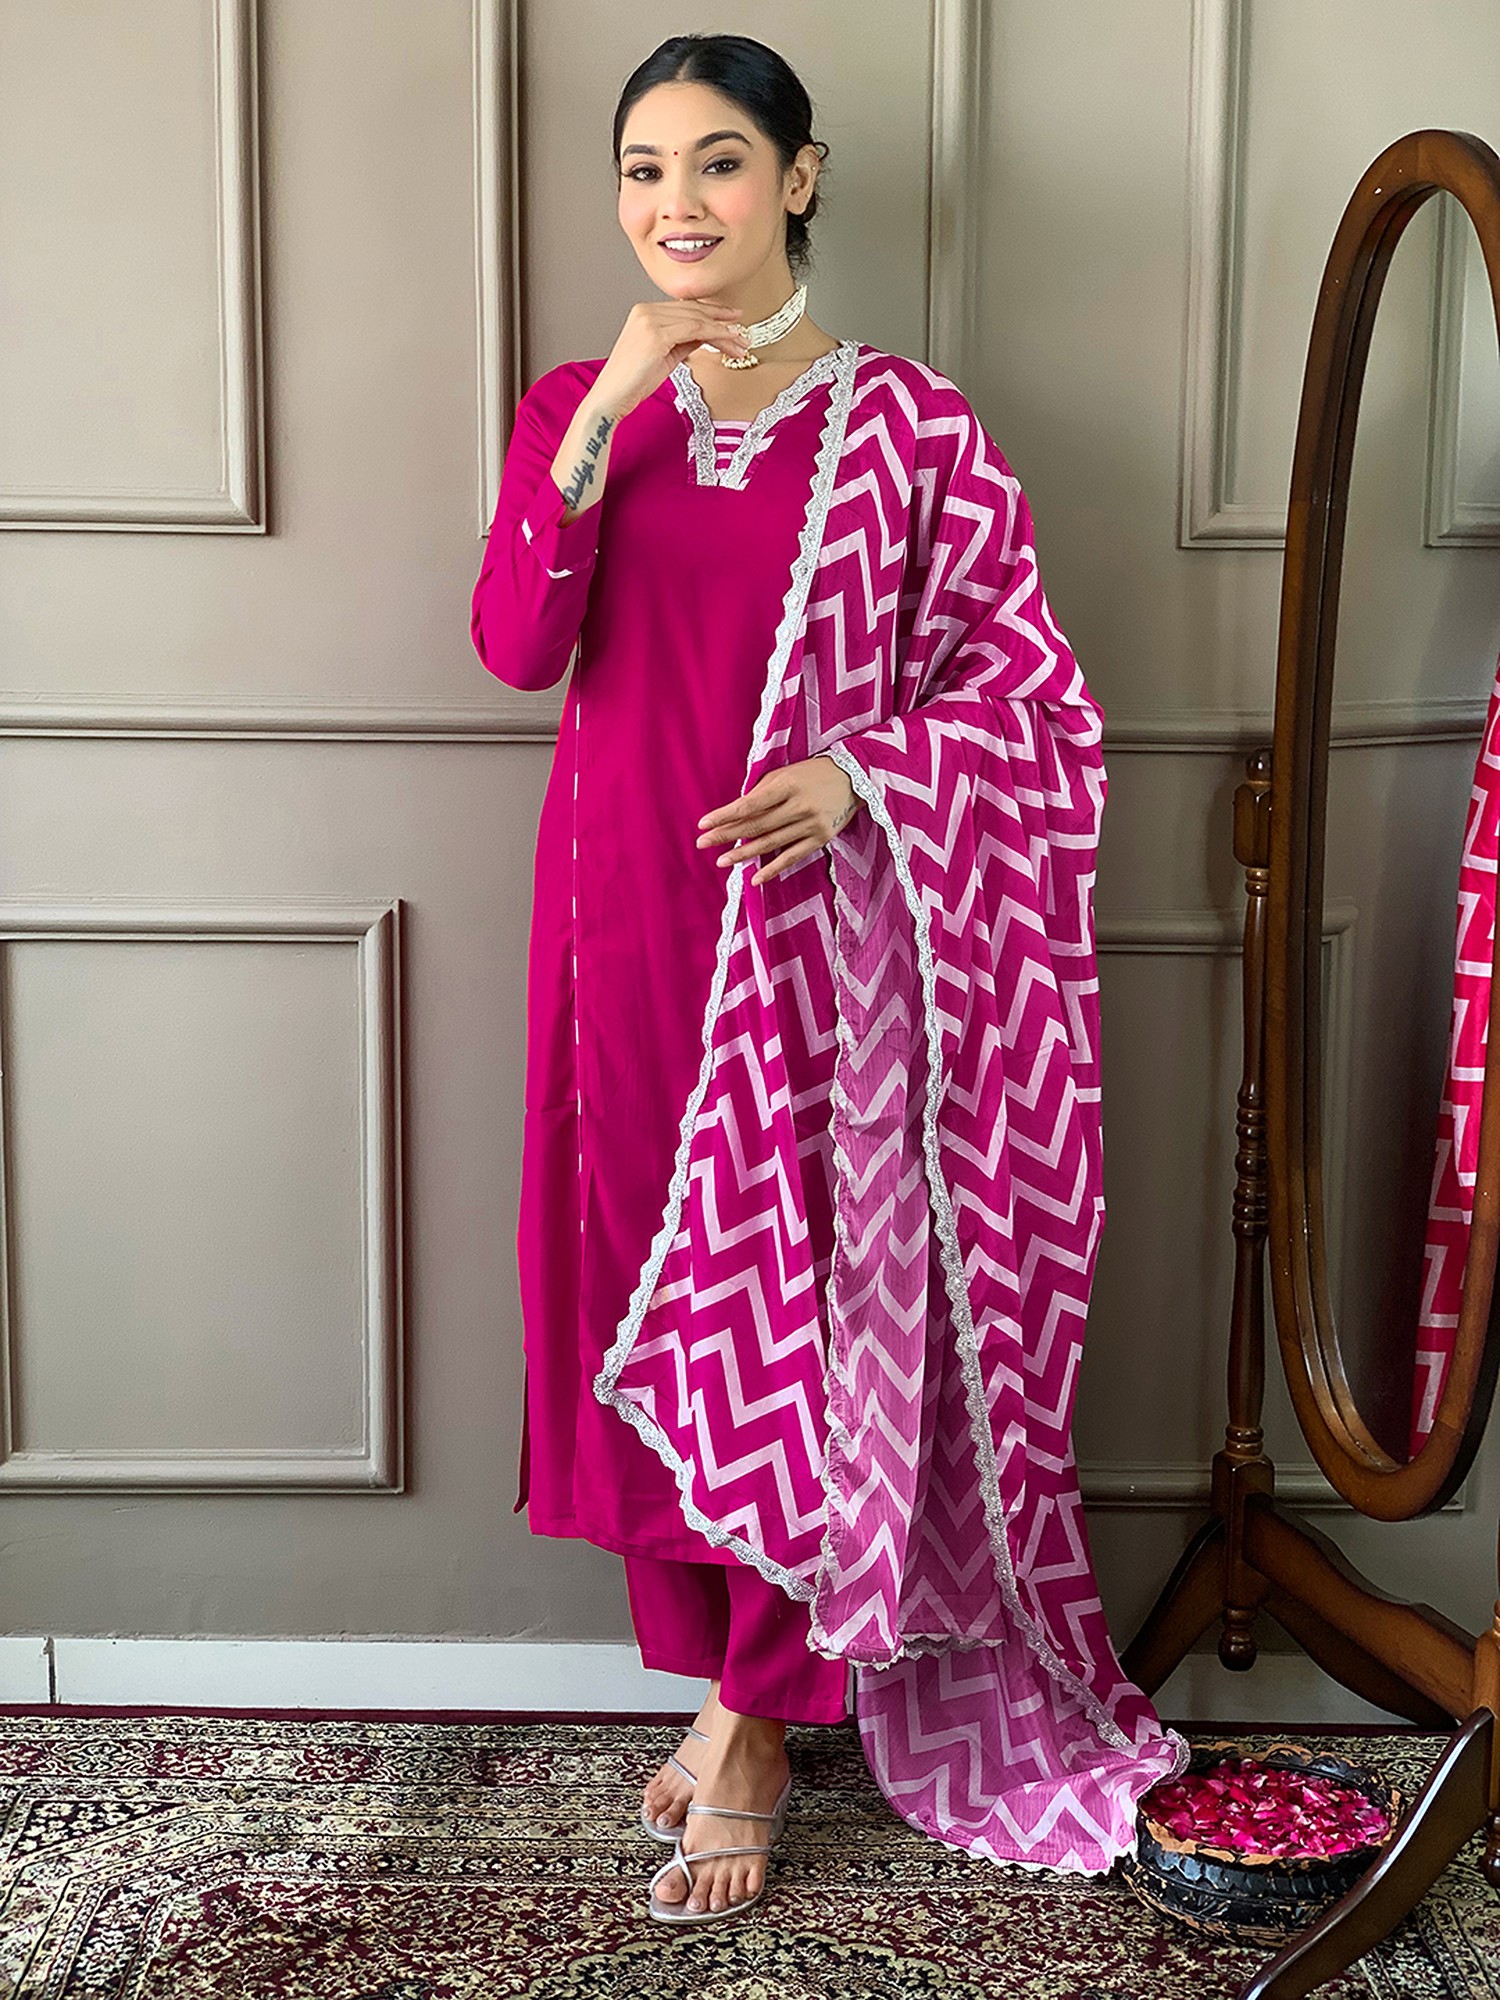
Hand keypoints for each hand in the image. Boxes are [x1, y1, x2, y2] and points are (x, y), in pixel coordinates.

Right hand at [591, 300, 751, 421]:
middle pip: (694, 311)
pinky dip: (716, 336)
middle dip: (722, 321)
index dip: (711, 313)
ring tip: (741, 343)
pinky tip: (729, 343)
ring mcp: (649, 320)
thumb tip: (706, 336)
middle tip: (743, 331)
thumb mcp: (664, 357)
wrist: (611, 398)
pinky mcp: (655, 334)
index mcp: (645, 313)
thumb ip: (683, 342)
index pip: (686, 308)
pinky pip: (695, 330)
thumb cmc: (633, 383)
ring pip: (698, 319)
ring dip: (724, 332)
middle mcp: (646, 310)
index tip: (731, 320)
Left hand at [696, 756, 862, 886]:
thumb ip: (761, 792)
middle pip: (756, 826)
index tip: (702, 824)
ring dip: (744, 854)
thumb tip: (734, 813)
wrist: (855, 778)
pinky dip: (772, 869)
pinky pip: (792, 858)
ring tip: (721, 861)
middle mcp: (799, 806)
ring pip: (771, 844)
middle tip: (702, 844)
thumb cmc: (812, 773)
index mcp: (787, 784)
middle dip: (726, 836)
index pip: (749, 804)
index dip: (725, 815)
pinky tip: (754, 878)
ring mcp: (811, 824)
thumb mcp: (785, 774)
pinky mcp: (821, 839)